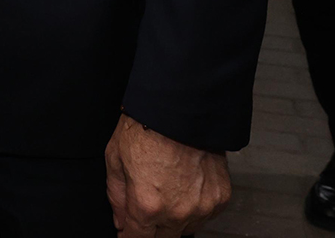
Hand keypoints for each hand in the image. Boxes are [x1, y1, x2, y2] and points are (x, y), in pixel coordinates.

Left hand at [105, 115, 230, 236]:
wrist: (180, 109)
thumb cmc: (145, 127)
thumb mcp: (114, 158)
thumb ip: (116, 196)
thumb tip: (120, 220)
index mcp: (147, 204)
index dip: (129, 236)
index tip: (128, 233)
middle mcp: (177, 212)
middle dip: (151, 230)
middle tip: (146, 209)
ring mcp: (202, 207)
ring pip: (185, 229)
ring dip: (173, 220)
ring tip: (166, 191)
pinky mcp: (220, 198)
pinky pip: (205, 215)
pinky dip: (194, 208)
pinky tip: (184, 188)